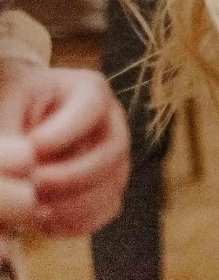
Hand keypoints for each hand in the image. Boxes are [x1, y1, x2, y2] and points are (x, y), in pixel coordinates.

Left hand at [0, 65, 128, 237]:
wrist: (16, 127)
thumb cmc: (10, 108)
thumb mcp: (5, 109)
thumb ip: (12, 139)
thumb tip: (29, 165)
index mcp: (89, 91)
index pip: (92, 108)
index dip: (65, 133)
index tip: (32, 148)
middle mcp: (110, 123)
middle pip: (112, 153)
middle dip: (72, 176)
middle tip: (34, 185)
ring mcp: (112, 156)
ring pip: (113, 184)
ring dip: (74, 205)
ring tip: (35, 210)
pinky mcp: (107, 186)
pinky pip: (107, 208)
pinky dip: (78, 221)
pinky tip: (45, 223)